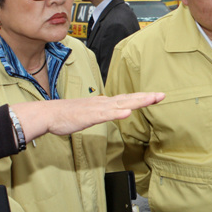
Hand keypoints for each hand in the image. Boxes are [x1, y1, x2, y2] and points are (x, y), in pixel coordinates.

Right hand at [12, 92, 164, 139]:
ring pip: (121, 104)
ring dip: (137, 102)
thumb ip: (103, 112)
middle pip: (128, 99)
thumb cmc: (67, 115)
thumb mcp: (90, 114)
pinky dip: (117, 113)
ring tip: (151, 99)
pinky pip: (105, 115)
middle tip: (162, 95)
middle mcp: (103, 103)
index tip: (157, 96)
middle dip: (146, 97)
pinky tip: (127, 113)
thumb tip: (114, 112)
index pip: (127, 99)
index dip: (142, 97)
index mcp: (104, 103)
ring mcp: (97, 108)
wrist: (50, 114)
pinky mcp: (89, 116)